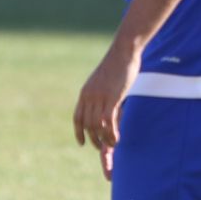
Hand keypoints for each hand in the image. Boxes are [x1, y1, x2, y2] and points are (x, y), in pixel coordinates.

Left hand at [73, 44, 138, 179]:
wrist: (123, 52)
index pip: (78, 117)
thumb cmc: (117, 65)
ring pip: (97, 126)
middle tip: (102, 147)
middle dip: (93, 139)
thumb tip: (105, 103)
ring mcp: (99, 97)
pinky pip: (108, 122)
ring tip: (113, 144)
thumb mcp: (104, 81)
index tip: (82, 143)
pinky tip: (117, 139)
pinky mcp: (111, 98)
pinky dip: (111, 134)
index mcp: (85, 93)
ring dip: (104, 139)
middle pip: (87, 124)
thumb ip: (101, 93)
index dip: (79, 132)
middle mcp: (89, 96)